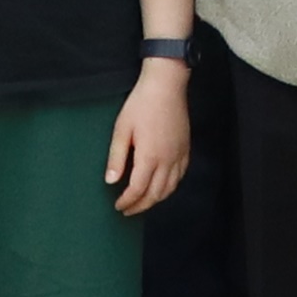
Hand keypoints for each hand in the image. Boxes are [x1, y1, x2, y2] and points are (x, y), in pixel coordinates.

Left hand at [105, 56, 194, 215]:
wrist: (166, 85)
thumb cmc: (141, 104)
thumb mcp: (122, 129)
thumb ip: (116, 157)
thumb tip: (111, 181)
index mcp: (149, 156)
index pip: (138, 189)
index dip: (127, 201)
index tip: (118, 206)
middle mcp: (167, 160)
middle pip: (155, 194)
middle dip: (141, 206)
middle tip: (127, 210)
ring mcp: (179, 155)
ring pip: (170, 188)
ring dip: (156, 199)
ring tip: (142, 202)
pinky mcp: (186, 149)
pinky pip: (181, 176)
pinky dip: (170, 187)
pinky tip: (162, 186)